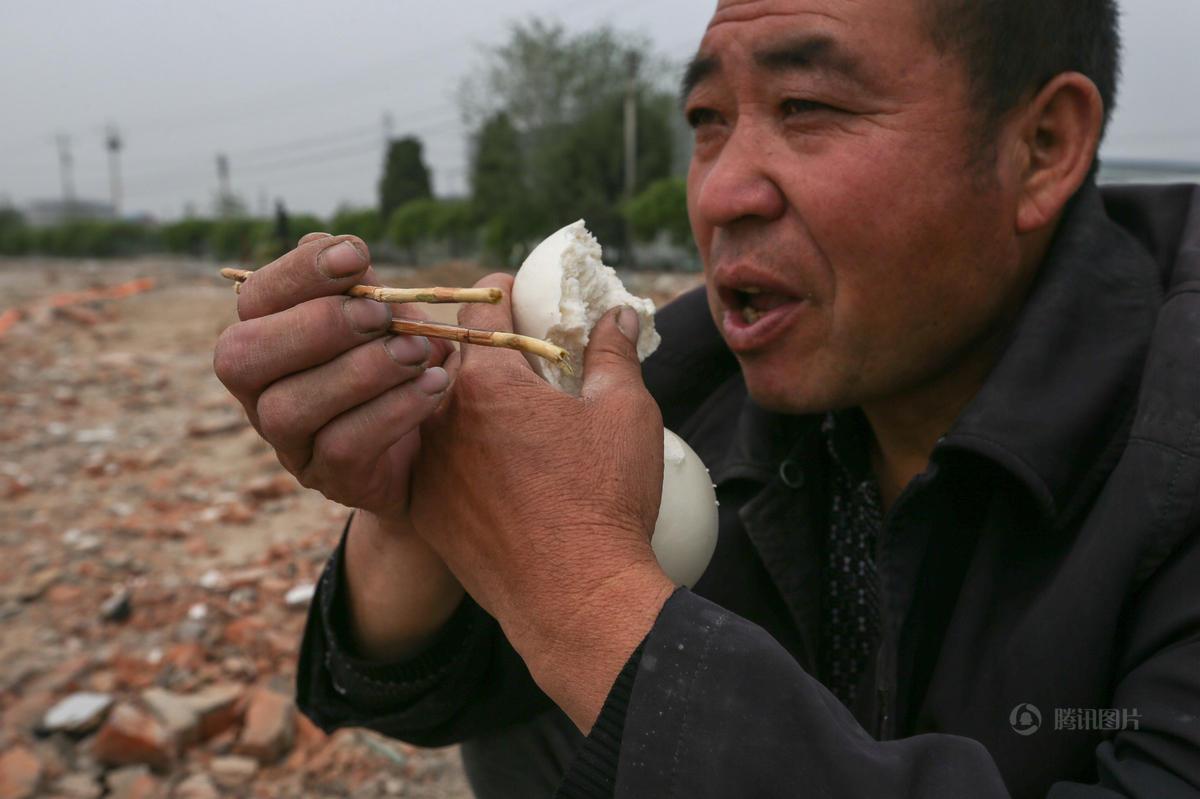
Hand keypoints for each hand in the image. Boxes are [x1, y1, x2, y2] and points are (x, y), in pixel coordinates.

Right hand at [213, 233, 452, 519]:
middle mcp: (260, 390)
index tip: (356, 256)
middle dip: (317, 326)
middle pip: (241, 357)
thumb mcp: (393, 319)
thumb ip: (369, 288)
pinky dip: (394, 411)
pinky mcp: (327, 478)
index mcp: (269, 335)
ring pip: (288, 408)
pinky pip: (343, 447)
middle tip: (382, 315)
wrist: (443, 444)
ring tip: (417, 353)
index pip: (255, 297)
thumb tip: (347, 253)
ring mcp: (288, 441)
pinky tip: (435, 386)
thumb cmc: (407, 363)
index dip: (298, 272)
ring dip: (359, 372)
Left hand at [408, 273, 675, 728]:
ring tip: (499, 410)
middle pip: (452, 359)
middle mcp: (441, 417)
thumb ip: (614, 354)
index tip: (512, 293)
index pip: (484, 310)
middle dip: (480, 350)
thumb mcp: (625, 413)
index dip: (503, 294)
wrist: (573, 597)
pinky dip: (452, 453)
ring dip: (460, 402)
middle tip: (512, 354)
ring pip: (435, 412)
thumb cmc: (603, 499)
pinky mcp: (424, 511)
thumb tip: (618, 314)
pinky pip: (429, 462)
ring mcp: (426, 467)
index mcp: (488, 382)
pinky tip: (483, 462)